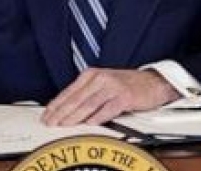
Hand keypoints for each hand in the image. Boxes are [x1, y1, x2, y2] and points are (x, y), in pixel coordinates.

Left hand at [42, 68, 178, 126]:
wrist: (153, 82)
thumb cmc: (127, 85)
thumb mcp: (102, 84)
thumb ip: (86, 94)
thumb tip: (66, 109)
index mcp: (92, 75)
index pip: (69, 91)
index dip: (56, 104)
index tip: (47, 115)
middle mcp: (100, 78)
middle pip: (76, 98)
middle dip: (61, 112)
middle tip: (51, 122)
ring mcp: (113, 87)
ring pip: (88, 104)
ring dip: (74, 116)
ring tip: (65, 125)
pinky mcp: (124, 96)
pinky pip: (107, 109)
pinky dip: (97, 118)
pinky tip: (89, 124)